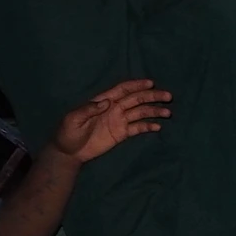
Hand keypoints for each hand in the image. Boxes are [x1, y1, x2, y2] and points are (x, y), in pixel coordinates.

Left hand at [49, 78, 170, 162]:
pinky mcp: (122, 133)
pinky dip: (148, 126)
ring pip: (140, 112)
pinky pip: (138, 128)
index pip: (123, 90)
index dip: (136, 85)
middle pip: (136, 99)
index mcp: (103, 101)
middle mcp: (115, 108)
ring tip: (167, 113)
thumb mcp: (73, 119)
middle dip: (152, 97)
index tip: (151, 83)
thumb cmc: (68, 132)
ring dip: (154, 111)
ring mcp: (119, 121)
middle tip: (168, 96)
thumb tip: (108, 101)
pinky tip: (158, 126)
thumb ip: (89, 109)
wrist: (69, 152)